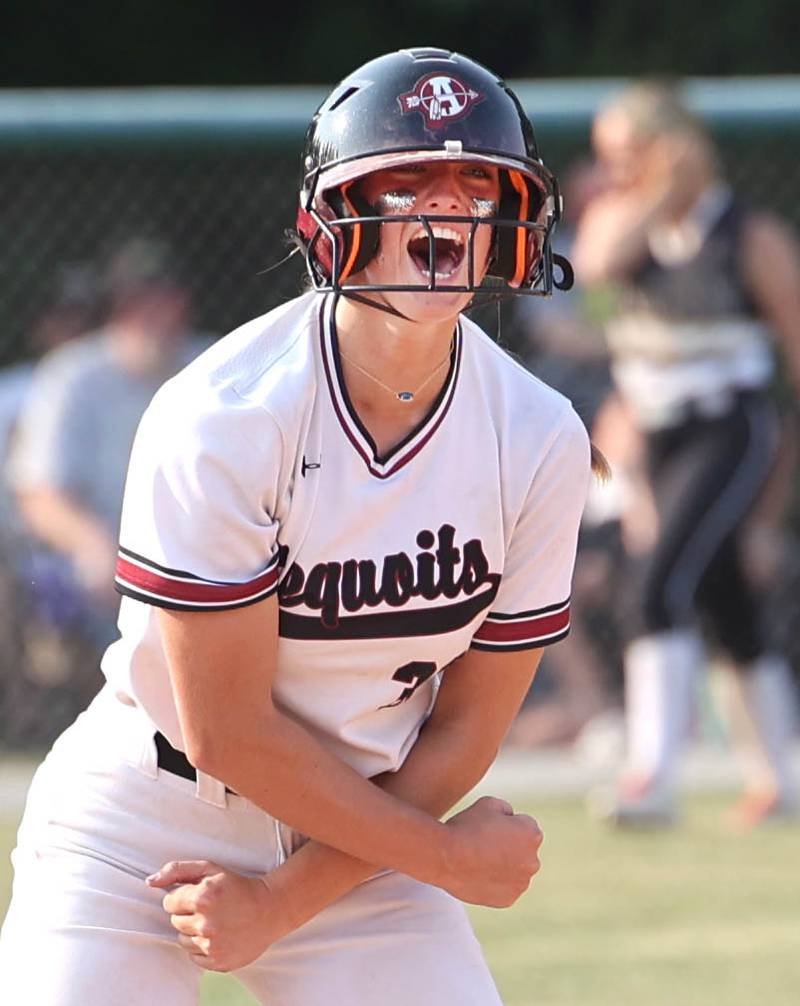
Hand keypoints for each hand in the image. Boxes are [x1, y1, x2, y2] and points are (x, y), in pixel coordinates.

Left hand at [147, 859, 293, 971]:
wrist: (270, 909)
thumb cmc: (238, 886)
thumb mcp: (210, 869)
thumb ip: (177, 870)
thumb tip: (149, 882)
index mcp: (202, 897)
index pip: (169, 903)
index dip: (182, 897)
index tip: (198, 896)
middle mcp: (205, 924)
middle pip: (175, 922)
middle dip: (188, 913)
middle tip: (209, 907)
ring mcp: (212, 945)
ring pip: (182, 940)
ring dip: (193, 931)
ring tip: (214, 921)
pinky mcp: (218, 961)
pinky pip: (194, 957)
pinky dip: (202, 947)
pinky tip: (218, 934)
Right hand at [441, 796, 542, 907]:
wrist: (445, 857)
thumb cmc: (466, 826)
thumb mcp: (488, 803)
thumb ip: (506, 808)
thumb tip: (510, 818)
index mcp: (532, 835)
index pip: (524, 825)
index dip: (504, 823)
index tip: (488, 826)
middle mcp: (533, 861)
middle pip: (523, 849)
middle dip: (510, 846)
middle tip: (483, 843)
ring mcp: (521, 883)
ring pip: (515, 870)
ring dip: (504, 865)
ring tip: (479, 859)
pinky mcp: (508, 900)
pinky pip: (505, 888)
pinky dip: (496, 882)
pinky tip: (478, 874)